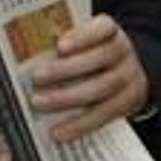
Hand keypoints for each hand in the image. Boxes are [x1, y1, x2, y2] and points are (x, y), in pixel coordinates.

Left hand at [28, 13, 147, 143]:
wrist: (130, 71)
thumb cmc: (95, 52)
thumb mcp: (86, 41)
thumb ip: (65, 45)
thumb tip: (30, 56)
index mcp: (110, 30)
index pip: (102, 28)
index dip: (82, 37)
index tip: (59, 45)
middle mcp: (123, 51)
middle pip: (100, 58)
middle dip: (66, 69)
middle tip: (37, 77)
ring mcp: (129, 77)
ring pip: (102, 88)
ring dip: (68, 97)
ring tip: (40, 102)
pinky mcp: (129, 102)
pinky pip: (104, 114)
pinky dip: (80, 124)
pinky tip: (59, 131)